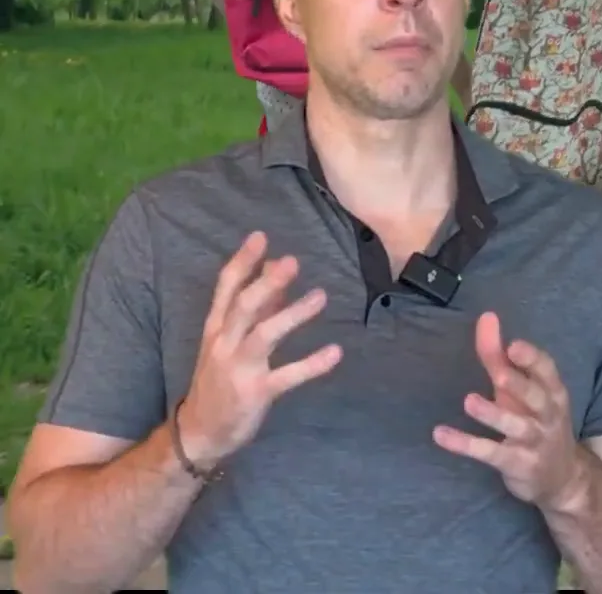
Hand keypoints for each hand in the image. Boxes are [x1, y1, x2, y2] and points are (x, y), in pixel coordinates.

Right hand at [175, 232, 340, 467]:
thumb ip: (255, 307)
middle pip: (243, 308)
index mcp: (216, 328)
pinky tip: (335, 352)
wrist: (199, 432)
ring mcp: (239, 369)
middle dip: (266, 284)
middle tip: (292, 261)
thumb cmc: (219, 379)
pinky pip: (287, 376)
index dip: (242, 262)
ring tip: (321, 296)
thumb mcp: (229, 340)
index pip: (225, 289)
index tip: (260, 237)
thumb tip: (273, 270)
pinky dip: (312, 364)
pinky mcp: (256, 393)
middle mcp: (224, 344)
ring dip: (292, 315)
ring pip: (264, 336)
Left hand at [433, 312, 584, 509]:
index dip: (532, 359)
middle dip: (519, 385)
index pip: (548, 372)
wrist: (562, 478)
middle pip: (536, 397)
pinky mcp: (517, 464)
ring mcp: (533, 441)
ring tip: (469, 401)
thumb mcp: (520, 391)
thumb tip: (486, 317)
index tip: (514, 345)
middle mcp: (547, 415)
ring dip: (493, 414)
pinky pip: (490, 453)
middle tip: (500, 375)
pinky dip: (465, 444)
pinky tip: (441, 435)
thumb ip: (500, 356)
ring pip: (515, 426)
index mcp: (552, 392)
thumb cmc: (537, 423)